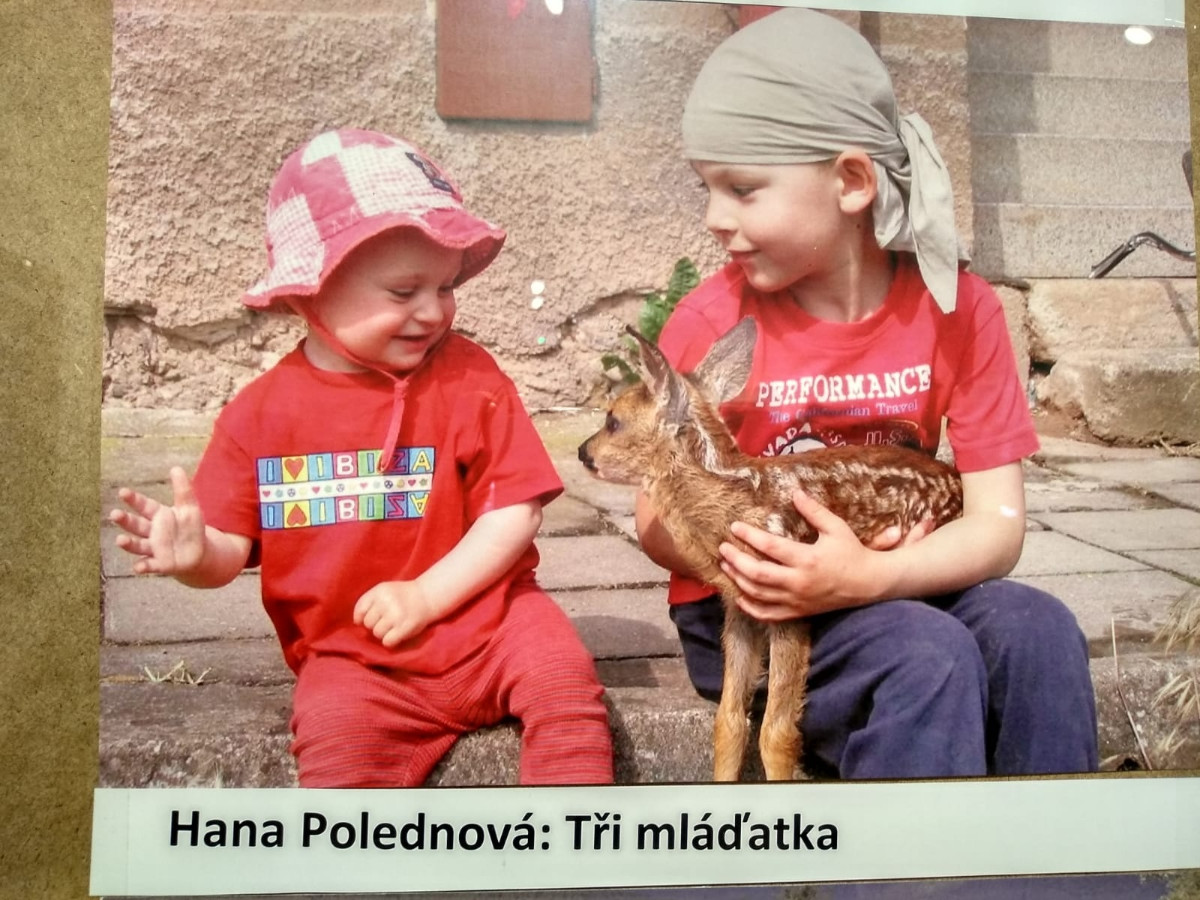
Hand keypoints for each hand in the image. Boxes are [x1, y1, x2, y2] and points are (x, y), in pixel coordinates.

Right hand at [109, 467, 206, 575]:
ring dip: (128, 543)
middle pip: (135, 525)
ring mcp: (154, 548)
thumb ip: (183, 489)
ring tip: (119, 540)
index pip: (143, 505)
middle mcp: (152, 532)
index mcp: (158, 515)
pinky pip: (149, 565)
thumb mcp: (190, 507)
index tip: (122, 492)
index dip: (134, 499)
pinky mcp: (160, 564)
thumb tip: (175, 467)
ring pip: (137, 545)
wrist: (199, 553)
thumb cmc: (191, 528)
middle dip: (125, 520)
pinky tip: (138, 567)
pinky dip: (143, 566)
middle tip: (114, 514)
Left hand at [353, 580, 437, 647]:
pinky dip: (390, 641)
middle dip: (375, 624)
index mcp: (379, 591)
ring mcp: (396, 615)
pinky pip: (387, 641)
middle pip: (368, 623)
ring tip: (392, 627)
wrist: (427, 597)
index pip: (360, 610)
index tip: (372, 617)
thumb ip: (368, 602)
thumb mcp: (384, 590)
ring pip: (377, 633)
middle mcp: (386, 602)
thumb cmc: (401, 595)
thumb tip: (357, 622)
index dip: (362, 617)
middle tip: (386, 621)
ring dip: (383, 633)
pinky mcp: (404, 627)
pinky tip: (397, 634)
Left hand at [718, 490, 926, 620]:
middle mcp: (799, 582)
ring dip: (738, 580)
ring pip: (758, 594)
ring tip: (726, 565)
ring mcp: (797, 601)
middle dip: (736, 560)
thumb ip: (813, 511)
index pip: (770, 547)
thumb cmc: (852, 552)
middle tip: (723, 548)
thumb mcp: (836, 527)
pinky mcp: (799, 612)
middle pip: (757, 573)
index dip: (749, 536)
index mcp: (808, 559)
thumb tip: (794, 492)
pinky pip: (769, 615)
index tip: (735, 527)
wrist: (869, 584)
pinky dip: (751, 608)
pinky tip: (739, 596)